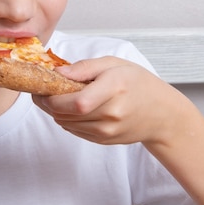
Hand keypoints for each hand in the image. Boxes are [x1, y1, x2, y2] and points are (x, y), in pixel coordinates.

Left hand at [32, 56, 183, 145]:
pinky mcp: (103, 141)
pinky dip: (67, 119)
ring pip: (66, 124)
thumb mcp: (114, 64)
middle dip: (47, 103)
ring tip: (58, 96)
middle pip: (66, 114)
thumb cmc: (138, 83)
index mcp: (114, 88)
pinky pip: (74, 131)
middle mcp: (111, 114)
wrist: (161, 113)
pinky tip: (73, 108)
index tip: (42, 87)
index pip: (76, 102)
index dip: (53, 97)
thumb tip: (57, 73)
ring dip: (55, 111)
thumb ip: (85, 67)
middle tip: (42, 90)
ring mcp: (107, 131)